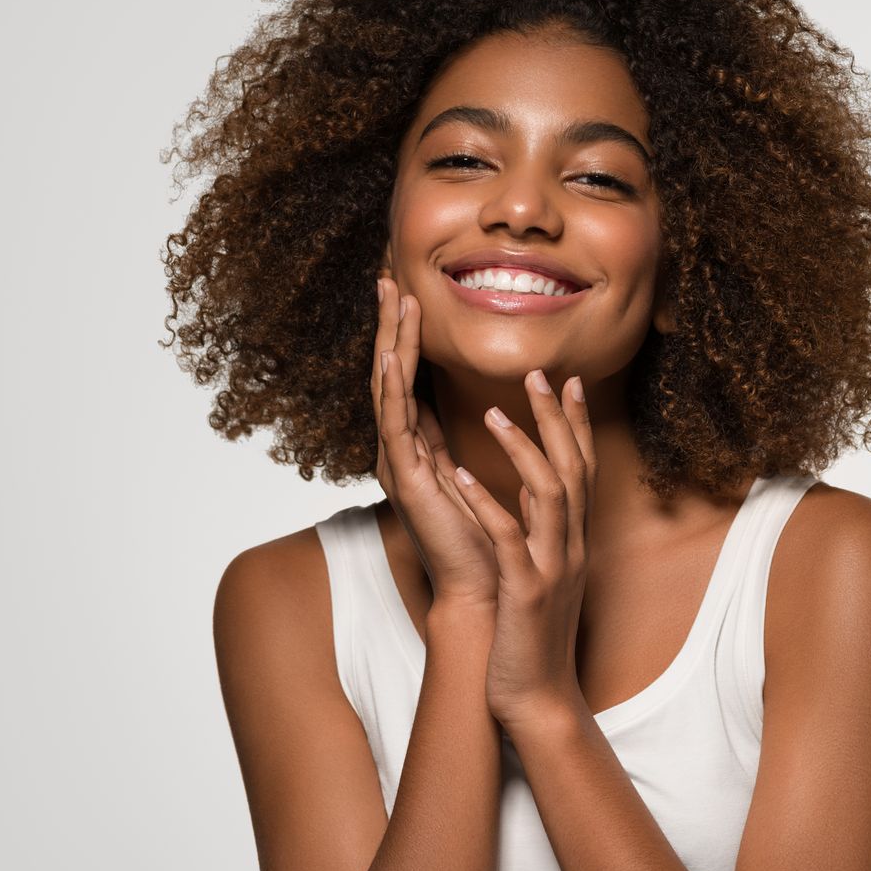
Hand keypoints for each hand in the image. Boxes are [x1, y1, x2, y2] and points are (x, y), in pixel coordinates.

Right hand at [372, 276, 498, 612]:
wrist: (484, 593)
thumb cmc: (484, 542)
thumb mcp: (471, 478)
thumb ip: (459, 445)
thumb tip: (473, 408)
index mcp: (416, 449)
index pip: (407, 379)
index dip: (404, 335)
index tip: (405, 292)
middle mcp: (399, 451)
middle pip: (389, 374)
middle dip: (388, 325)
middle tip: (386, 276)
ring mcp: (399, 463)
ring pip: (389, 388)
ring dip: (390, 340)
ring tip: (391, 297)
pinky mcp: (407, 480)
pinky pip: (395, 423)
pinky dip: (393, 387)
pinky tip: (392, 355)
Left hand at [445, 368, 597, 729]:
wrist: (538, 700)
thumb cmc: (530, 637)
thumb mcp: (540, 574)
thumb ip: (538, 533)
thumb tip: (530, 495)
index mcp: (573, 541)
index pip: (582, 469)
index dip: (576, 423)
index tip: (566, 379)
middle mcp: (571, 547)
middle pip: (573, 469)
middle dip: (557, 419)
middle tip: (539, 372)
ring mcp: (552, 568)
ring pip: (549, 496)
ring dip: (522, 451)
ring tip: (492, 413)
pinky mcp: (526, 593)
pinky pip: (507, 539)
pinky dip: (486, 504)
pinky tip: (461, 476)